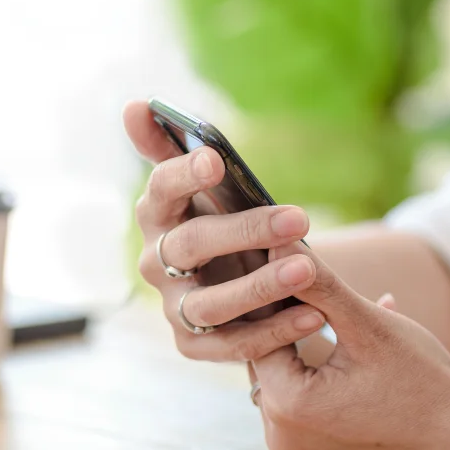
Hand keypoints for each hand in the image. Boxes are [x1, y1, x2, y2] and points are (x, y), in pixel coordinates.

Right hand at [123, 101, 325, 362]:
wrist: (232, 278)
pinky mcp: (193, 344)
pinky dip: (272, 333)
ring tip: (308, 270)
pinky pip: (231, 344)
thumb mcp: (201, 183)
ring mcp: (173, 306)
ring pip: (209, 303)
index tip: (217, 160)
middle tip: (298, 219)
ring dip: (259, 287)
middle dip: (245, 231)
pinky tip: (314, 315)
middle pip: (191, 246)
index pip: (161, 190)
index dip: (184, 175)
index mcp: (157, 214)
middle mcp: (156, 261)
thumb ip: (169, 144)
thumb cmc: (218, 218)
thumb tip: (135, 105)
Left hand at [253, 244, 449, 449]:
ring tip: (314, 291)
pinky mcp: (308, 446)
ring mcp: (292, 445)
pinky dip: (314, 359)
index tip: (279, 258)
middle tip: (292, 269)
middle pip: (266, 352)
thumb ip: (318, 284)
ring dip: (301, 334)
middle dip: (286, 313)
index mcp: (287, 405)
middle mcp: (279, 433)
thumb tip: (276, 244)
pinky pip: (298, 389)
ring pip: (282, 369)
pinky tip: (342, 330)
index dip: (273, 293)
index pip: (258, 332)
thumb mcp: (368, 325)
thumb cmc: (423, 382)